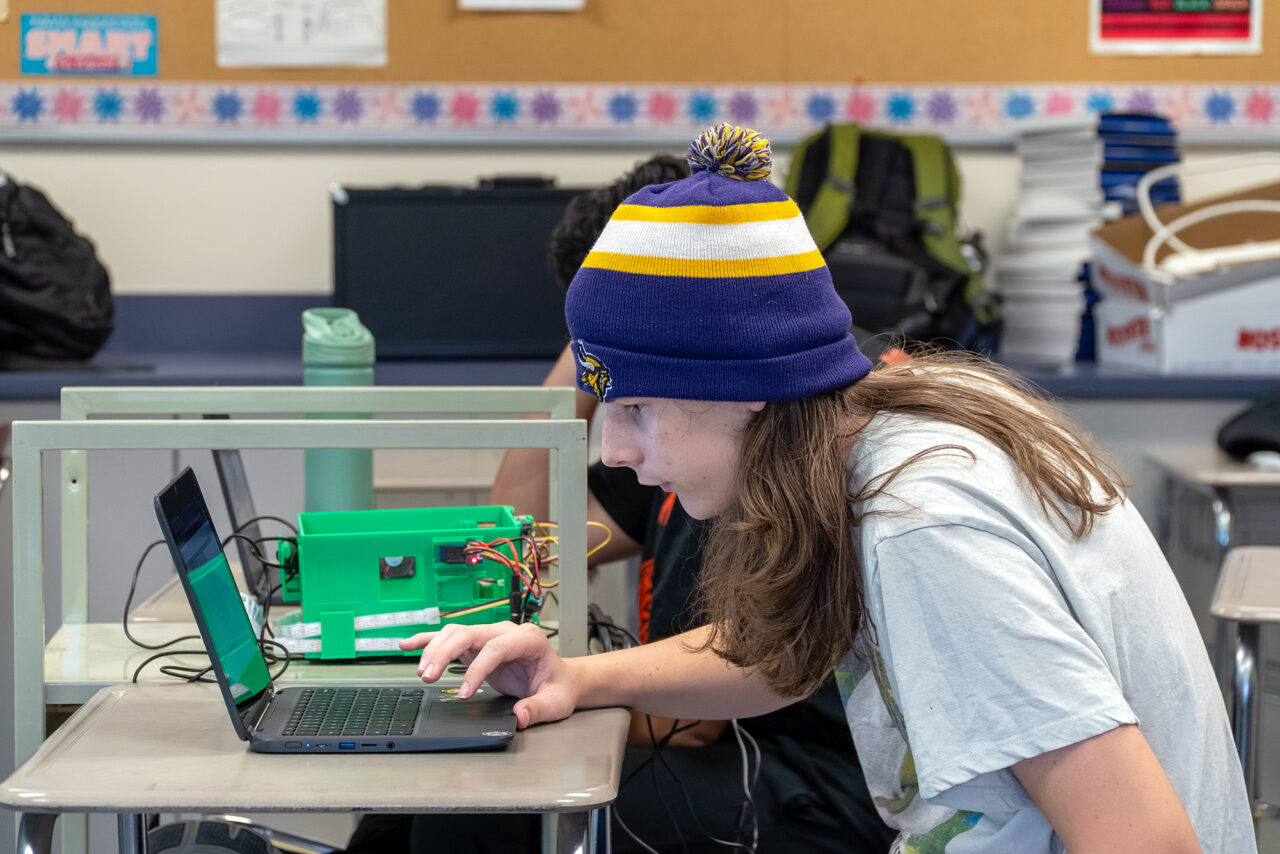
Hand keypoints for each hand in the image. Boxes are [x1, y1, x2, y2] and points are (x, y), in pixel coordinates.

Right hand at [399, 621, 577, 729]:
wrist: (559, 678)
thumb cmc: (558, 687)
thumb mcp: (556, 702)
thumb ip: (538, 709)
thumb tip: (519, 717)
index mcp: (528, 640)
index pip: (496, 648)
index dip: (477, 669)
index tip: (463, 693)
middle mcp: (506, 632)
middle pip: (469, 633)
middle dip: (445, 653)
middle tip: (429, 678)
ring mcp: (490, 636)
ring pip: (456, 633)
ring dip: (435, 649)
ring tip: (423, 673)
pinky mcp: (478, 645)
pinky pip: (450, 638)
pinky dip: (428, 641)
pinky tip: (407, 645)